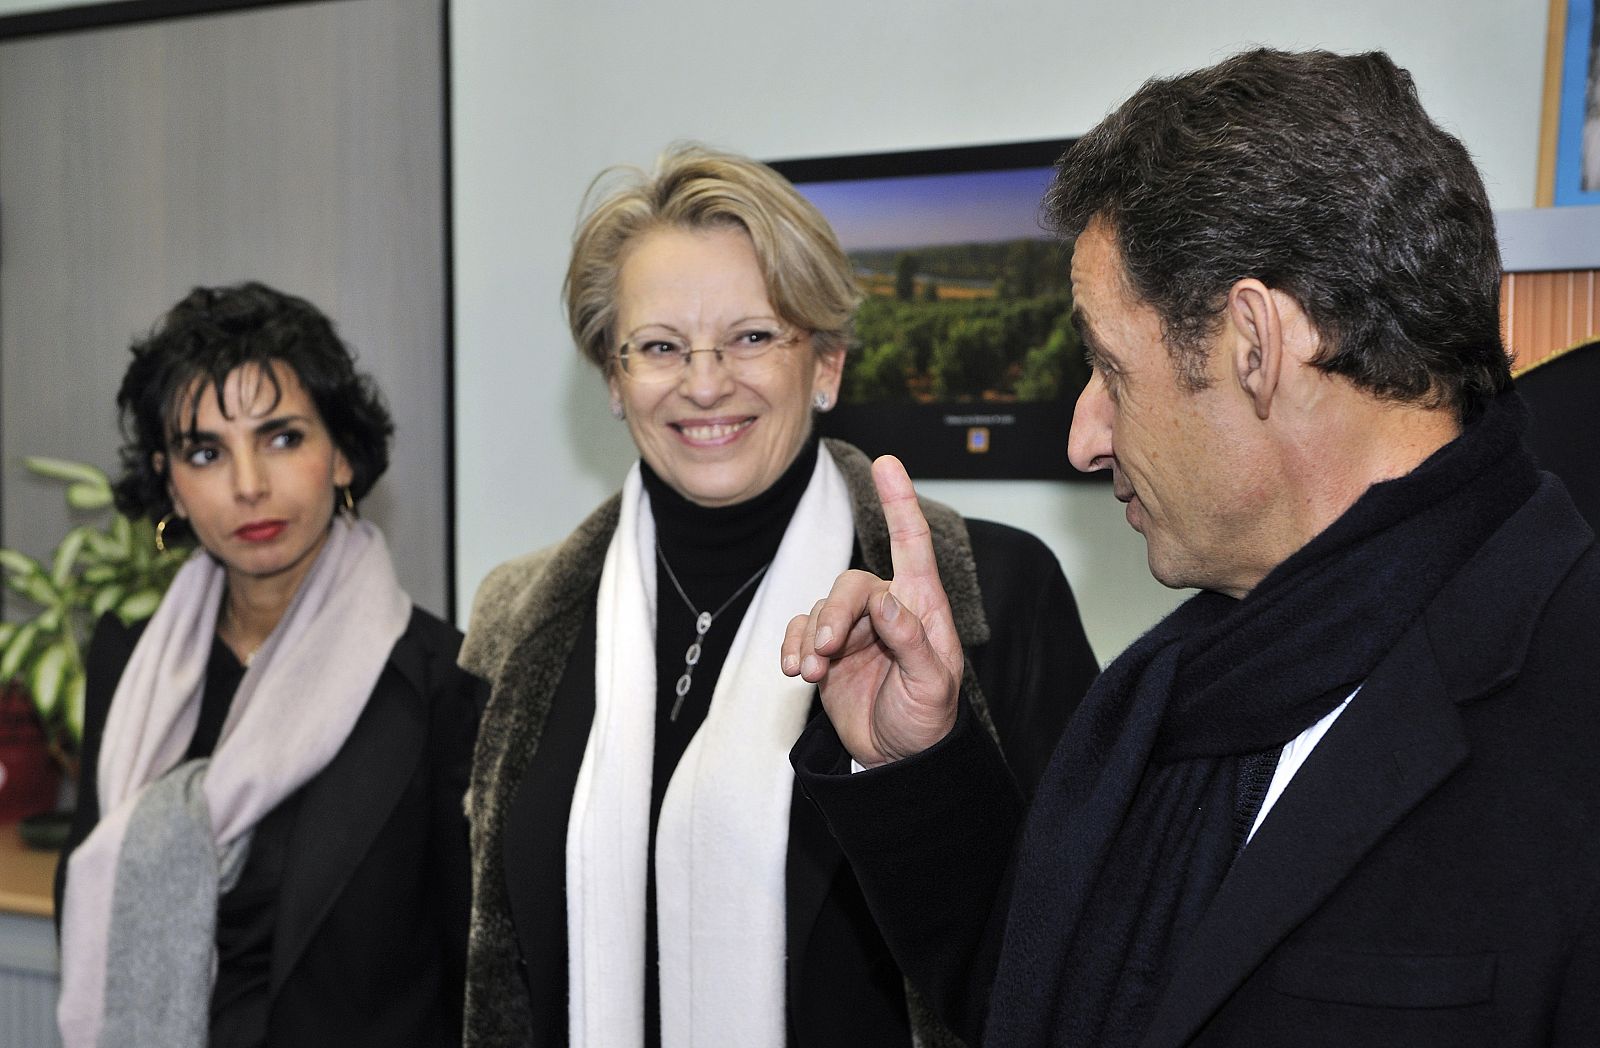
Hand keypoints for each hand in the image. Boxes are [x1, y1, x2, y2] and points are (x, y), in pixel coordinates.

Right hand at [781, 456, 961, 766]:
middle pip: (851, 585)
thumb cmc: (926, 720)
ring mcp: (854, 628)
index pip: (911, 545)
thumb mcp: (931, 686)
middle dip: (833, 614)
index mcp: (922, 606)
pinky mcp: (826, 649)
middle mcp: (887, 608)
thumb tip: (887, 600)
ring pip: (821, 607)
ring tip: (811, 674)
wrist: (896, 760)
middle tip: (824, 653)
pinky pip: (801, 630)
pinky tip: (796, 671)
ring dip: (811, 638)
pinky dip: (794, 646)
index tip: (887, 464)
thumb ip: (912, 642)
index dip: (900, 502)